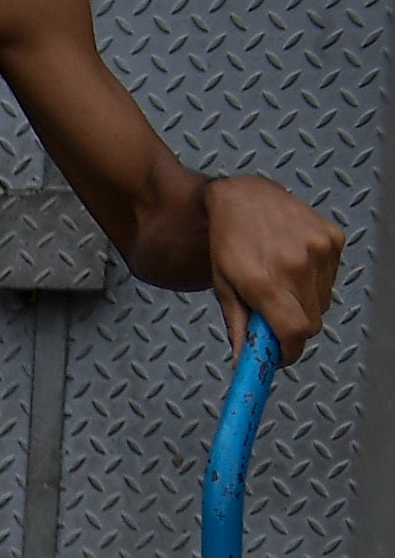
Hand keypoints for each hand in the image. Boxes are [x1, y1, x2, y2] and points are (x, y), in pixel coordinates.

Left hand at [206, 173, 344, 361]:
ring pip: (323, 303)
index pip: (293, 334)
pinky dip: (315, 282)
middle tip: (273, 319)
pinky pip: (331, 278)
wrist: (243, 198)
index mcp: (265, 282)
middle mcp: (297, 265)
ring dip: (304, 305)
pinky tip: (294, 265)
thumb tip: (245, 359)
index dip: (288, 353)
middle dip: (293, 330)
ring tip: (280, 285)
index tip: (278, 356)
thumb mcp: (223, 288)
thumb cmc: (227, 242)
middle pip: (311, 323)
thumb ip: (238, 327)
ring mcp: (319, 250)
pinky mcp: (333, 238)